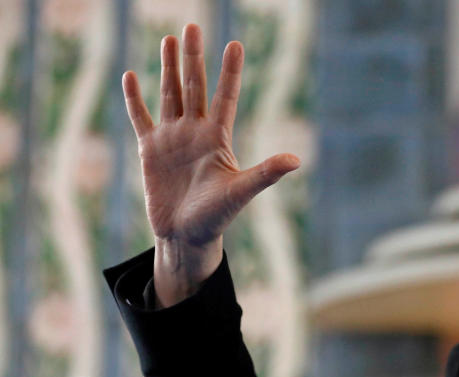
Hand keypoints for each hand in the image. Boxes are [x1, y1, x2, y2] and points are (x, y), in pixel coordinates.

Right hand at [122, 24, 299, 305]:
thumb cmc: (217, 217)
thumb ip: (265, 174)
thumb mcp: (241, 191)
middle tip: (191, 26)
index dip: (229, 71)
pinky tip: (131, 75)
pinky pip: (141, 117)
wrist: (187, 236)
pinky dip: (134, 98)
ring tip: (169, 39)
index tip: (235, 44)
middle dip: (193, 58)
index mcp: (217, 138)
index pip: (225, 96)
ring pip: (170, 94)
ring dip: (168, 68)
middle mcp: (195, 133)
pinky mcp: (150, 150)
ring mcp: (172, 139)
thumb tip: (295, 160)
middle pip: (194, 87)